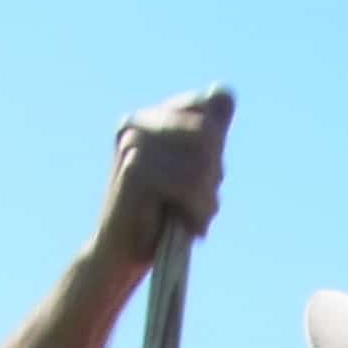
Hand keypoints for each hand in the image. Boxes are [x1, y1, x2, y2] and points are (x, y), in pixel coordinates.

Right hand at [94, 87, 232, 267]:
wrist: (122, 256)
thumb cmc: (160, 217)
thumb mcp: (192, 171)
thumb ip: (209, 134)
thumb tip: (225, 91)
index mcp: (148, 118)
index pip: (205, 107)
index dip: (213, 147)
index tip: (198, 175)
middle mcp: (136, 123)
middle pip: (208, 133)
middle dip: (212, 175)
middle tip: (197, 203)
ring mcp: (133, 145)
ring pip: (201, 162)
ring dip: (206, 200)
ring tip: (191, 218)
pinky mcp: (134, 171)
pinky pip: (189, 184)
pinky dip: (197, 211)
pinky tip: (186, 227)